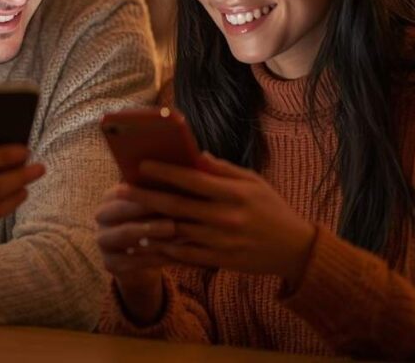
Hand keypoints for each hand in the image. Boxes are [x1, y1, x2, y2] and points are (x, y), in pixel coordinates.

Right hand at [94, 185, 175, 323]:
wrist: (142, 254)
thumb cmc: (155, 219)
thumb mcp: (156, 203)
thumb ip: (162, 188)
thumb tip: (188, 168)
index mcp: (110, 196)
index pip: (122, 190)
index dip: (144, 192)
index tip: (168, 192)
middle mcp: (101, 216)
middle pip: (120, 212)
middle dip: (146, 212)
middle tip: (171, 218)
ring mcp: (103, 240)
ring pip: (125, 236)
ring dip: (150, 234)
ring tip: (173, 232)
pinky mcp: (109, 263)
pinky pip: (131, 261)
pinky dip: (154, 258)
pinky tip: (175, 255)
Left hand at [118, 153, 315, 289]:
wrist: (293, 249)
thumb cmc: (270, 208)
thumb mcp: (253, 181)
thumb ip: (222, 169)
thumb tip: (193, 154)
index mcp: (234, 193)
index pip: (192, 180)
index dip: (165, 172)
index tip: (142, 164)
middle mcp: (226, 218)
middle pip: (176, 206)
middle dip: (145, 196)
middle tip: (120, 189)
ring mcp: (221, 242)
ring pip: (176, 232)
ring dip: (148, 223)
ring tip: (126, 214)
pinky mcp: (219, 261)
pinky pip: (184, 255)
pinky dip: (164, 248)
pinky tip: (145, 239)